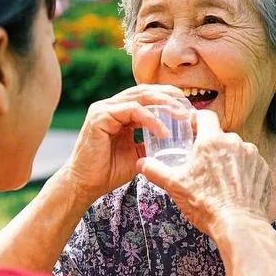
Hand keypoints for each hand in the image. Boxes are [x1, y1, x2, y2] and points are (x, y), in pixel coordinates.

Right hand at [62, 84, 191, 206]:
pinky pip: (132, 111)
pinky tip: (164, 131)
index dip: (168, 98)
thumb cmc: (108, 171)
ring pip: (140, 97)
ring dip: (164, 104)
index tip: (188, 108)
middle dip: (169, 95)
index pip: (146, 96)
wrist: (86, 185)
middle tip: (189, 106)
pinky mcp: (100, 116)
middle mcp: (110, 106)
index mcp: (118, 111)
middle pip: (145, 91)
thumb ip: (149, 142)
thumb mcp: (137, 154)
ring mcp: (103, 109)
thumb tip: (172, 138)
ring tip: (181, 115)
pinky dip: (151, 119)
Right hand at [137, 109, 270, 236]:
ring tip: (221, 180)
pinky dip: (244, 172)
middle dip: (212, 146)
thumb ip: (156, 171)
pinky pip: (252, 164)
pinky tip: (236, 188)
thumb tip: (141, 163)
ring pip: (237, 150)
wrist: (239, 226)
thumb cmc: (206, 205)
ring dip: (229, 159)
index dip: (197, 120)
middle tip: (203, 164)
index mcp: (212, 141)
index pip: (205, 116)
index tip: (192, 128)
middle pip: (221, 136)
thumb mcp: (175, 186)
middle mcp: (235, 143)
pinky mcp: (264, 170)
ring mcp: (253, 156)